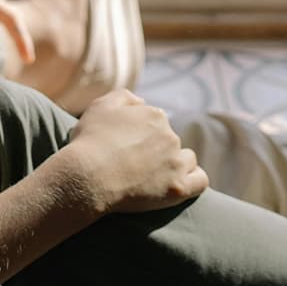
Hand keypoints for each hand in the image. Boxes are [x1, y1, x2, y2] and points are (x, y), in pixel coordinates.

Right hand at [59, 91, 207, 213]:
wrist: (86, 176)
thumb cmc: (90, 142)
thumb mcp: (101, 106)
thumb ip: (125, 97)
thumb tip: (142, 101)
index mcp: (154, 116)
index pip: (157, 123)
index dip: (142, 136)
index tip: (127, 148)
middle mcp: (170, 136)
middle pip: (170, 142)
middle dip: (157, 151)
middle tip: (134, 165)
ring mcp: (176, 162)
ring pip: (187, 159)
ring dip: (175, 164)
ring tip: (154, 176)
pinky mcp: (178, 188)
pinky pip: (200, 181)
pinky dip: (194, 180)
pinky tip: (179, 183)